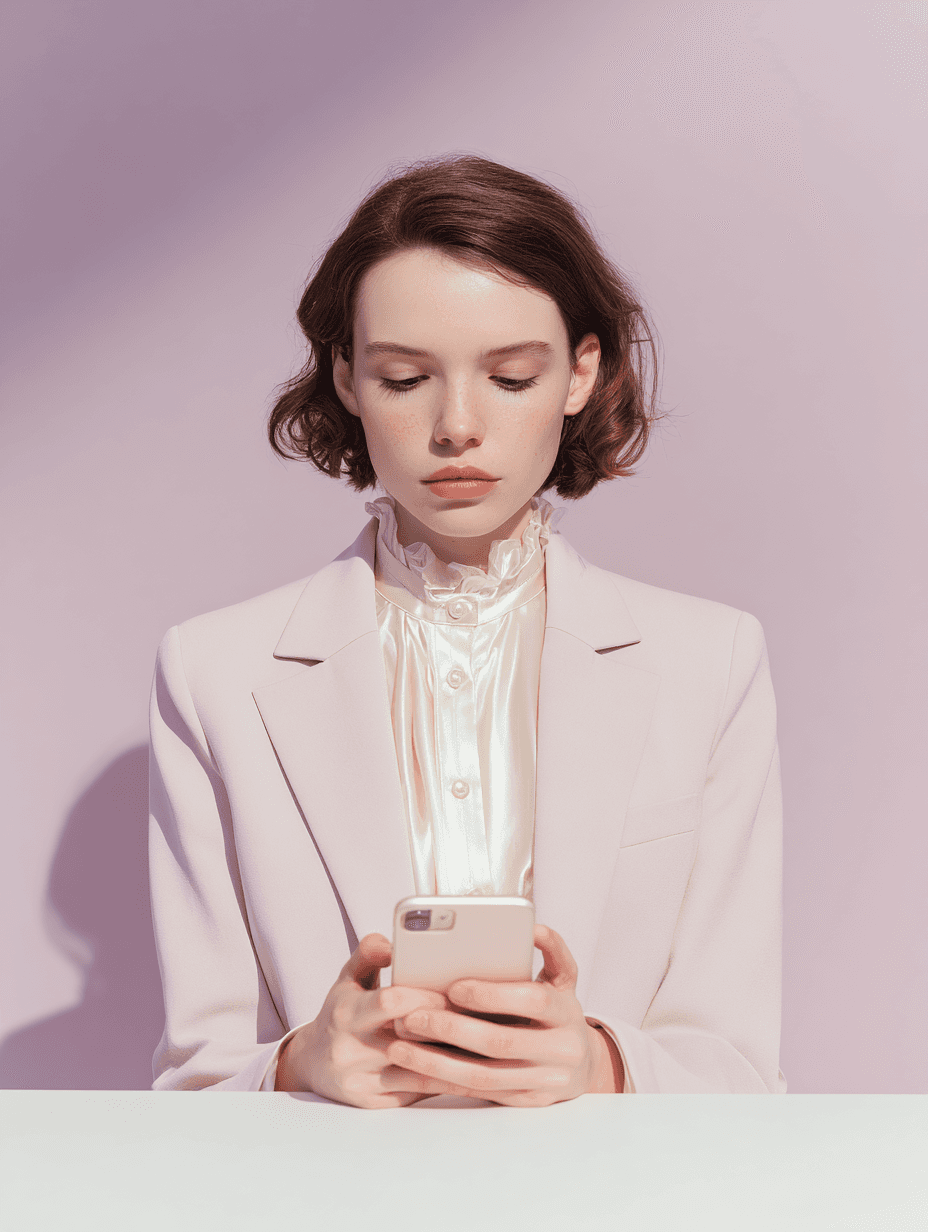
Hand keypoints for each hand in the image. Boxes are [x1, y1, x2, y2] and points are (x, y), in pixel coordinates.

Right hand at [275, 933, 470, 1106]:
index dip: (427, 996)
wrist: (313, 1062)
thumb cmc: (342, 1012)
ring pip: (420, 1071)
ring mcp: (362, 1081)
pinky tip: (471, 1066)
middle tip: (485, 1015)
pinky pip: (418, 1093)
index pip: (392, 1001)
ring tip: (487, 1041)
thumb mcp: (348, 978)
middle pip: (411, 1038)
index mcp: (346, 1013)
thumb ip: (369, 953)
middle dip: (449, 1027)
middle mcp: (350, 1050)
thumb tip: (395, 943)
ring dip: (455, 1057)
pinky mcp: (375, 1105)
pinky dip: (446, 1078)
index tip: (455, 989)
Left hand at [387, 924, 622, 1106]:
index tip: (454, 986)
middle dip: (452, 1030)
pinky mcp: (525, 1103)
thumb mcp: (563, 979)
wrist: (583, 1065)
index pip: (533, 1000)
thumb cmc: (559, 1011)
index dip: (494, 994)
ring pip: (485, 1076)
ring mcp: (544, 1082)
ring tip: (400, 1047)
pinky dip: (443, 1082)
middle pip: (502, 1042)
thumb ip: (551, 951)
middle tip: (411, 1018)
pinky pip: (479, 1094)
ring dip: (437, 1062)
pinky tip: (414, 1071)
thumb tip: (534, 928)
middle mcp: (561, 1050)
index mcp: (567, 1012)